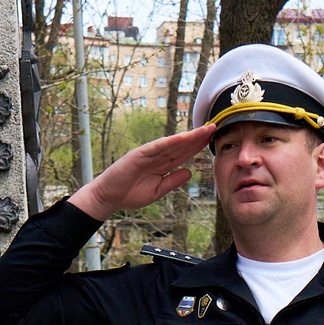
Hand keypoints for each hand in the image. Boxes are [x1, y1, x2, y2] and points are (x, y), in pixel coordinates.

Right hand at [70, 125, 212, 219]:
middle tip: (214, 127)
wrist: (109, 197)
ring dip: (189, 136)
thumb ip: (173, 181)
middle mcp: (157, 156)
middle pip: (181, 145)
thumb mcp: (157, 191)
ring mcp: (148, 154)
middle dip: (198, 137)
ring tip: (204, 129)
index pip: (183, 154)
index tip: (212, 140)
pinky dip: (170, 142)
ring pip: (173, 143)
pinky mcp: (139, 155)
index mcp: (162, 165)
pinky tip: (183, 137)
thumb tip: (190, 172)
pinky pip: (157, 147)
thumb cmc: (130, 194)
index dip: (198, 147)